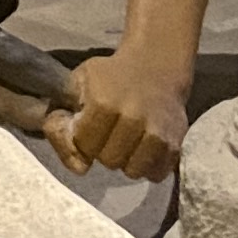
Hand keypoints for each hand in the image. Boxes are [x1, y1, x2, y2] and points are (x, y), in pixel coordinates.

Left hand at [56, 45, 190, 183]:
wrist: (156, 63)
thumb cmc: (111, 75)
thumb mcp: (77, 83)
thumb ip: (61, 121)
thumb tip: (77, 165)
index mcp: (104, 103)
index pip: (84, 146)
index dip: (83, 139)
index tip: (90, 125)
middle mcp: (132, 118)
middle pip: (109, 161)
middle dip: (104, 150)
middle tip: (111, 133)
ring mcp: (157, 132)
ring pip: (133, 171)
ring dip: (127, 161)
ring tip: (127, 141)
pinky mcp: (176, 142)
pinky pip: (156, 174)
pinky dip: (149, 166)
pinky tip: (144, 148)